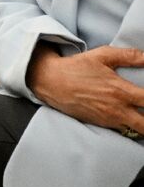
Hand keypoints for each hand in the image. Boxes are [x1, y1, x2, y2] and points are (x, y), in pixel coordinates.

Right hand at [27, 44, 143, 134]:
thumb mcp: (102, 55)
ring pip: (137, 131)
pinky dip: (130, 126)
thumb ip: (128, 56)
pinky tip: (129, 118)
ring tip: (140, 115)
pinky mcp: (101, 124)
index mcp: (121, 91)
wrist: (51, 81)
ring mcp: (110, 119)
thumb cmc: (77, 67)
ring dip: (142, 125)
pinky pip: (123, 131)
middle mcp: (118, 109)